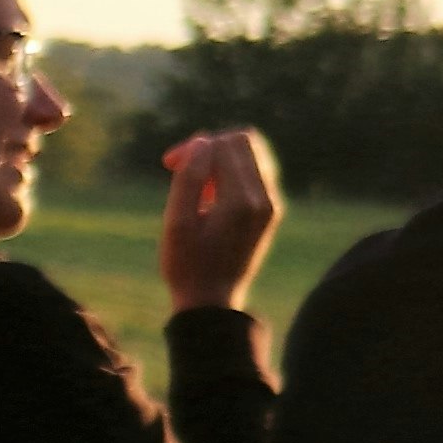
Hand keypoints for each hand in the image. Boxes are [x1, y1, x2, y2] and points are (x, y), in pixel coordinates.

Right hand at [159, 128, 284, 313]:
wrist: (213, 301)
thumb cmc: (187, 264)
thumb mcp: (177, 221)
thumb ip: (190, 178)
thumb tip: (203, 141)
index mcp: (242, 200)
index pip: (226, 143)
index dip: (194, 146)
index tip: (170, 164)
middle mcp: (266, 199)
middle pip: (244, 141)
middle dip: (209, 146)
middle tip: (179, 167)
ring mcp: (272, 205)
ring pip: (252, 154)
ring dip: (220, 159)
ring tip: (196, 184)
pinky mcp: (270, 212)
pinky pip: (254, 173)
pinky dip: (230, 172)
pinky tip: (209, 193)